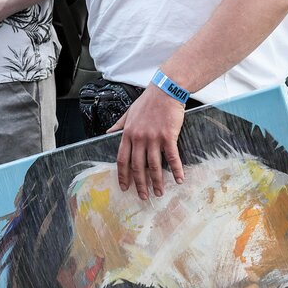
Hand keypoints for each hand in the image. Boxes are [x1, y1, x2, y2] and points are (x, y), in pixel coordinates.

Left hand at [108, 86, 185, 201]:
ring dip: (157, 181)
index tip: (125, 187)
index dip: (123, 175)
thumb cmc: (148, 101)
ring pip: (154, 165)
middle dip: (140, 184)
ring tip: (159, 192)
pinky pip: (172, 157)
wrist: (165, 90)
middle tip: (143, 196)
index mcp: (127, 134)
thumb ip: (118, 125)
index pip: (122, 159)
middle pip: (137, 167)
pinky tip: (180, 179)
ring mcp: (153, 137)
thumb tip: (107, 133)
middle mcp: (138, 138)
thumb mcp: (128, 112)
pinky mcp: (168, 136)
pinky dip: (176, 169)